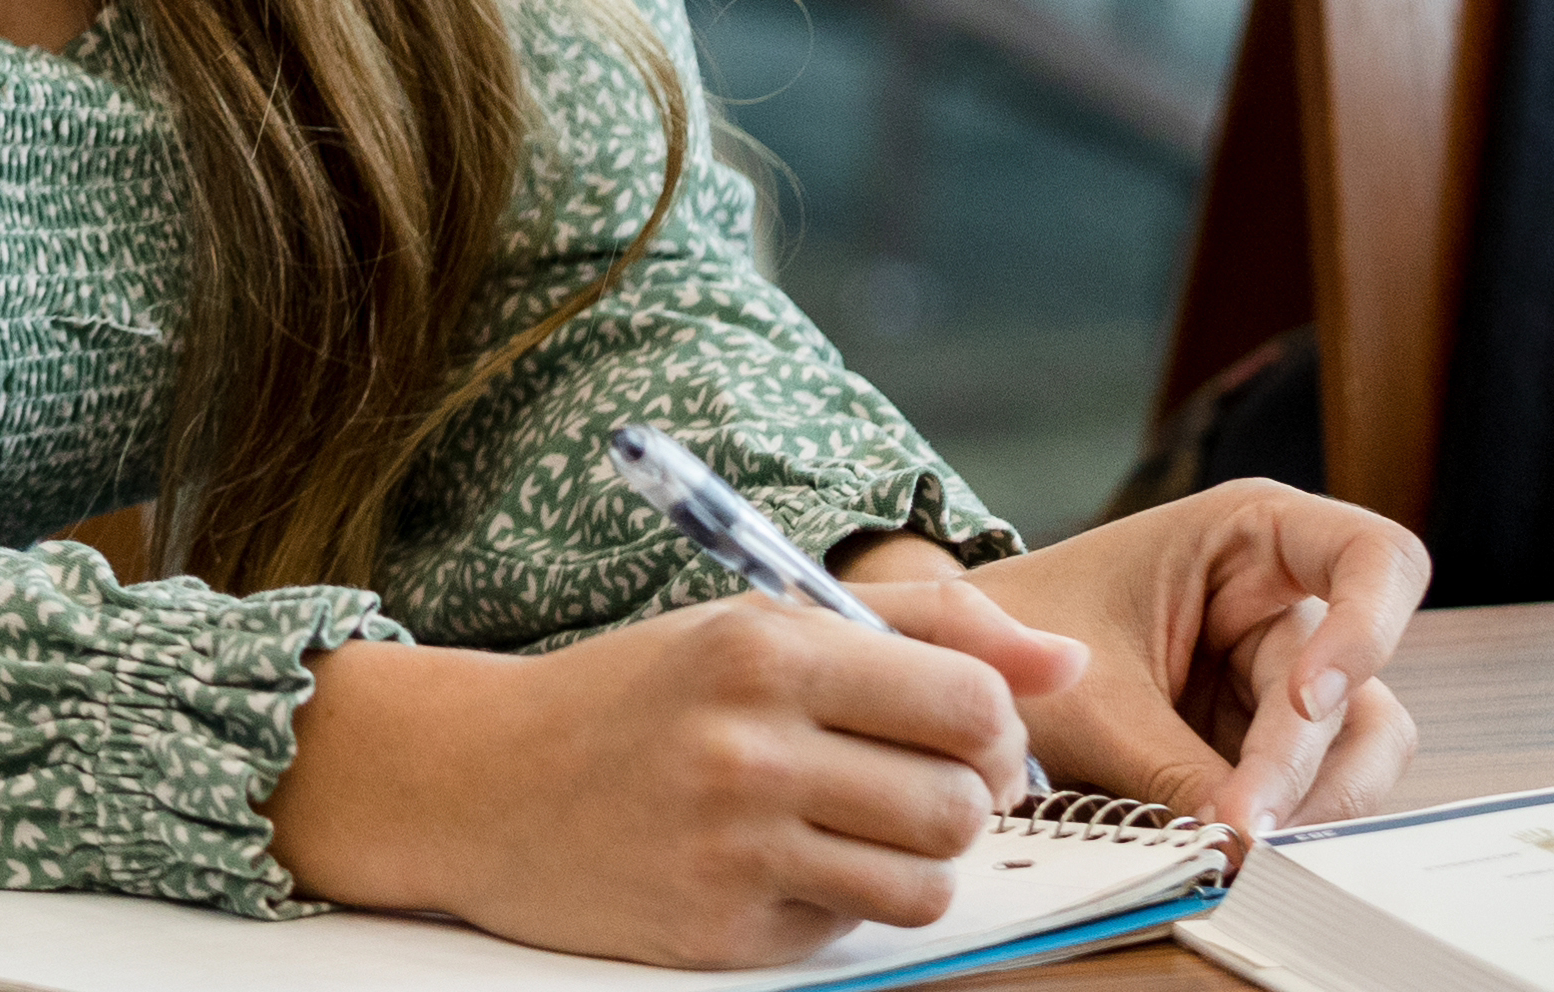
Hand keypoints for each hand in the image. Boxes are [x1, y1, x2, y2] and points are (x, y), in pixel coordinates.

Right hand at [267, 588, 1081, 964]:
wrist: (486, 781)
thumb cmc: (640, 693)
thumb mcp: (763, 621)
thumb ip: (926, 628)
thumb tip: (1067, 662)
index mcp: (766, 647)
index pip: (968, 703)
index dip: (997, 728)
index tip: (969, 733)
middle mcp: (750, 746)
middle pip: (960, 804)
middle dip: (966, 799)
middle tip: (920, 782)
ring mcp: (734, 848)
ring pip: (924, 881)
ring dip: (913, 859)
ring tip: (856, 824)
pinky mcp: (721, 931)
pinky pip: (851, 929)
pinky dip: (841, 900)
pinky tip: (783, 860)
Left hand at [944, 487, 1425, 838]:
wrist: (966, 669)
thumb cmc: (1022, 637)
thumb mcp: (1092, 697)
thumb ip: (1174, 766)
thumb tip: (1249, 847)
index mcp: (1252, 536)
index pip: (1376, 560)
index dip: (1369, 630)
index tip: (1309, 702)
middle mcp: (1284, 603)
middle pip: (1360, 689)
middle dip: (1305, 764)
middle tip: (1245, 827)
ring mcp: (1279, 676)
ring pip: (1353, 752)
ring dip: (1304, 806)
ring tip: (1232, 846)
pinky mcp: (1261, 741)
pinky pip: (1306, 791)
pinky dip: (1277, 826)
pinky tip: (1226, 850)